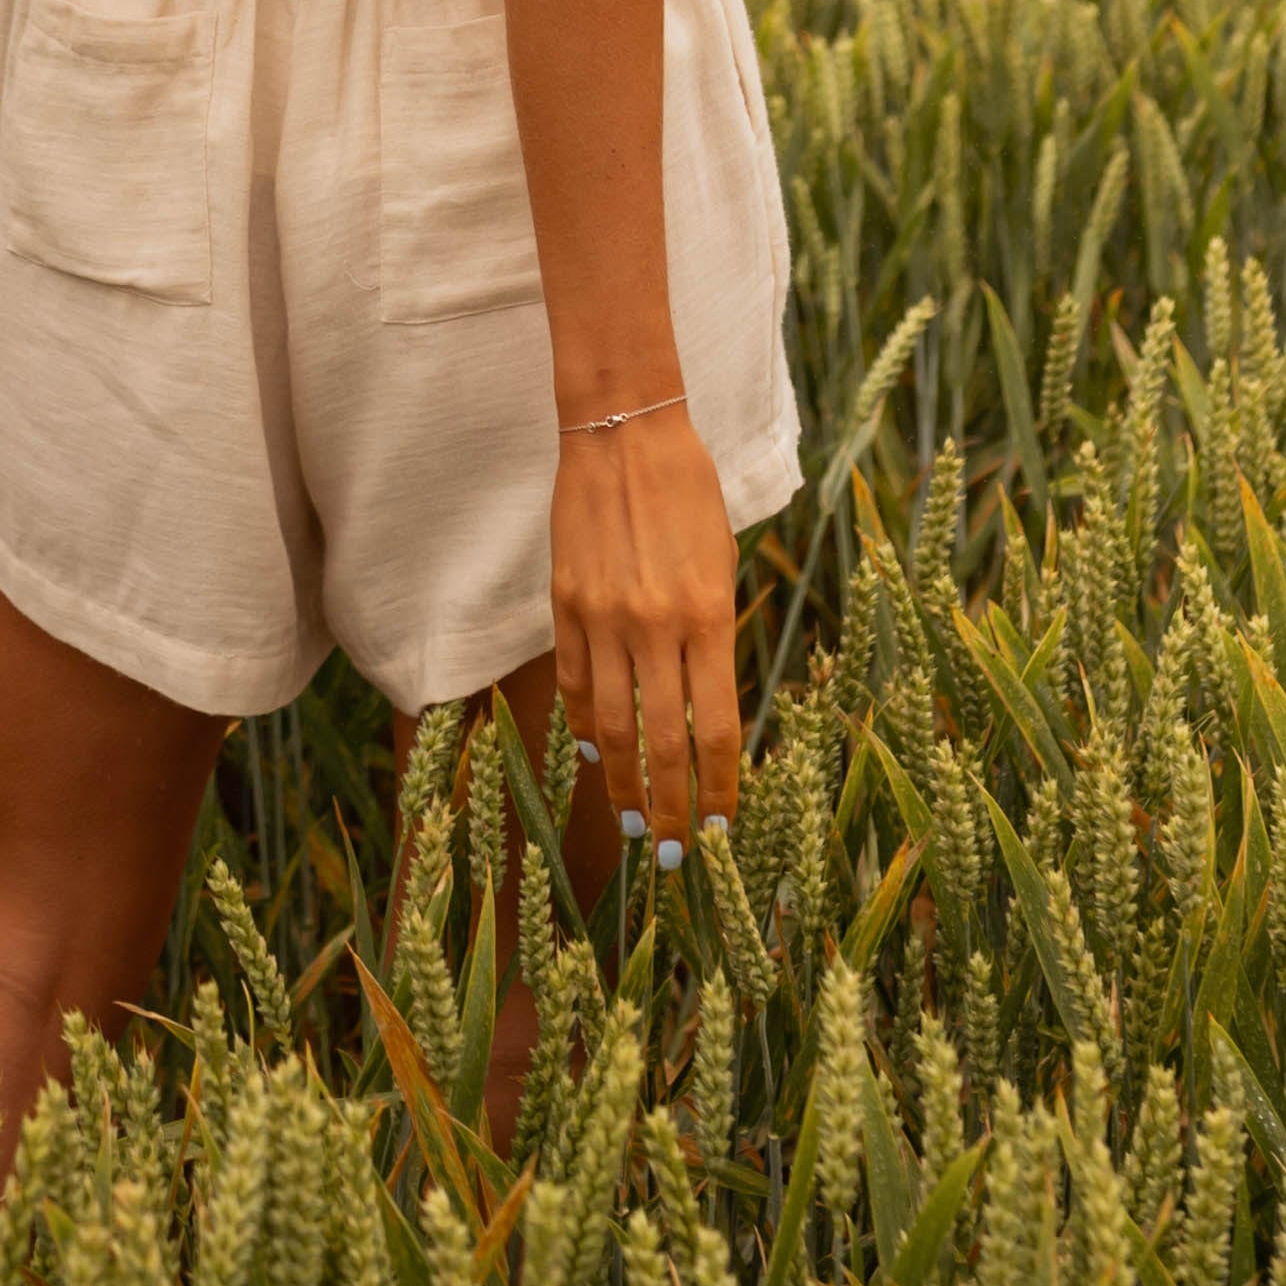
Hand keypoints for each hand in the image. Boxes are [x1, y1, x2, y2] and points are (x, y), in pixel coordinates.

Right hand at [549, 402, 742, 864]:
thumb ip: (711, 636)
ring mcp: (603, 616)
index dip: (717, 790)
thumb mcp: (721, 564)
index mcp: (708, 616)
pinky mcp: (563, 603)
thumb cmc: (689, 494)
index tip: (718, 828)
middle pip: (662, 744)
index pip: (716, 730)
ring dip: (621, 784)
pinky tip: (596, 753)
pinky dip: (585, 726)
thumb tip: (700, 709)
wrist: (625, 432)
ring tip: (629, 822)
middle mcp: (655, 625)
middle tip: (670, 854)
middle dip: (668, 809)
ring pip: (611, 726)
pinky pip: (574, 683)